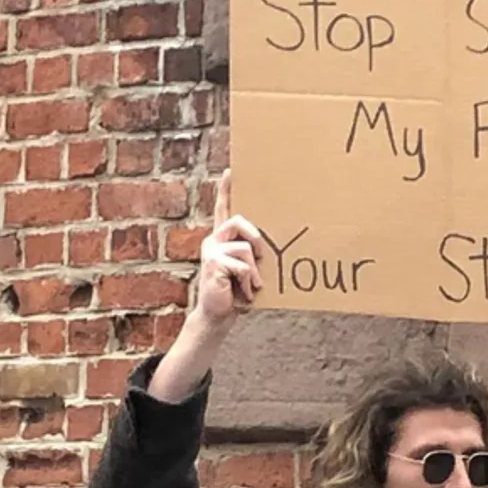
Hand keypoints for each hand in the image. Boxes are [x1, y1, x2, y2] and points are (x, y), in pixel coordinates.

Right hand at [192, 170, 269, 329]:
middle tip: (263, 257)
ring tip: (251, 286)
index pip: (223, 209)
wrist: (219, 316)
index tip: (231, 172)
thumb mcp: (248, 269)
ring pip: (246, 249)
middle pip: (239, 221)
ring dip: (254, 272)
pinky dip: (249, 281)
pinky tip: (244, 293)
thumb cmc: (236, 293)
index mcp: (222, 239)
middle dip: (256, 238)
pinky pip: (243, 265)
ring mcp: (211, 251)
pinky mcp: (213, 263)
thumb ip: (255, 254)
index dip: (226, 191)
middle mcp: (214, 240)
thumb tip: (276, 246)